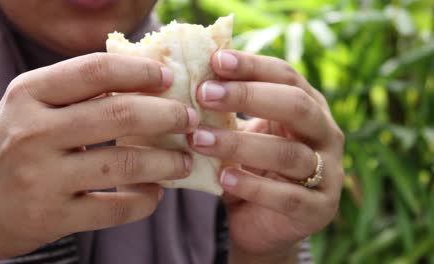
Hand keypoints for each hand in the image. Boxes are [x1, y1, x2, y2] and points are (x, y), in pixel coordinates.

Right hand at [0, 53, 197, 262]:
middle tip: (189, 119)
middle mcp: (32, 132)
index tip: (170, 78)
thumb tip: (149, 82)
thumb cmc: (14, 147)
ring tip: (184, 160)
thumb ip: (80, 92)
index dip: (142, 71)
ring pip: (125, 164)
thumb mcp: (33, 108)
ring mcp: (42, 178)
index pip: (96, 70)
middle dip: (168, 115)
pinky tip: (155, 192)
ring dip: (166, 161)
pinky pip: (117, 208)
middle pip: (119, 114)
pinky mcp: (53, 217)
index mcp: (29, 94)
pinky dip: (146, 200)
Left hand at [189, 50, 343, 262]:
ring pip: (289, 153)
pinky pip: (287, 196)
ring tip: (200, 140)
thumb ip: (228, 110)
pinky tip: (223, 178)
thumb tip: (194, 77)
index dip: (253, 66)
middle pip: (296, 106)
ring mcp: (328, 173)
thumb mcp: (242, 134)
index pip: (286, 76)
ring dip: (240, 145)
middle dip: (249, 96)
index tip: (216, 60)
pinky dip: (253, 186)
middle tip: (205, 94)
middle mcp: (327, 135)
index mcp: (310, 108)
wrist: (263, 224)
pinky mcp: (318, 209)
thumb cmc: (251, 169)